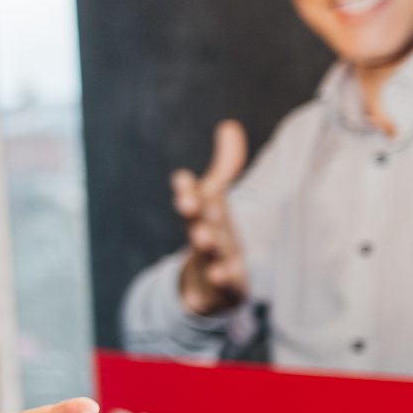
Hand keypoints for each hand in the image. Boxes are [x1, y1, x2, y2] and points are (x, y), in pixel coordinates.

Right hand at [169, 120, 248, 316]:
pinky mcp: (225, 284)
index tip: (183, 178)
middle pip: (197, 221)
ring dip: (205, 244)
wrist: (206, 287)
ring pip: (208, 251)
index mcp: (203, 214)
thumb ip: (225, 165)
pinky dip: (222, 279)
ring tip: (202, 238)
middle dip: (192, 212)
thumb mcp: (217, 200)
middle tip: (187, 201)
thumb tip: (229, 125)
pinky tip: (222, 274)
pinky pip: (224, 283)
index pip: (193, 197)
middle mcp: (205, 234)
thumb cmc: (213, 234)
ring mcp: (212, 260)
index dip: (187, 189)